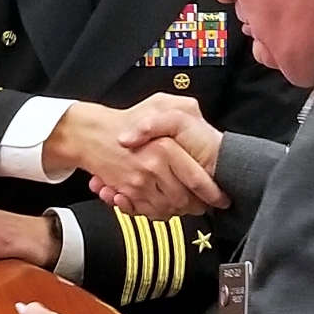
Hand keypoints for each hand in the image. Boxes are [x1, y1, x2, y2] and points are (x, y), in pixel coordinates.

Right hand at [45, 94, 228, 218]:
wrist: (92, 134)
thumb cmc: (127, 118)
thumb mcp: (159, 102)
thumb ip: (184, 107)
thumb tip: (202, 121)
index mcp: (166, 148)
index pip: (197, 180)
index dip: (212, 193)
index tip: (221, 198)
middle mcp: (153, 168)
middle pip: (184, 200)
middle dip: (196, 205)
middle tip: (204, 203)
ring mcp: (139, 183)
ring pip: (168, 209)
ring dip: (178, 210)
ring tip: (186, 203)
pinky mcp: (127, 193)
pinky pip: (148, 212)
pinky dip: (158, 212)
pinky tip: (164, 203)